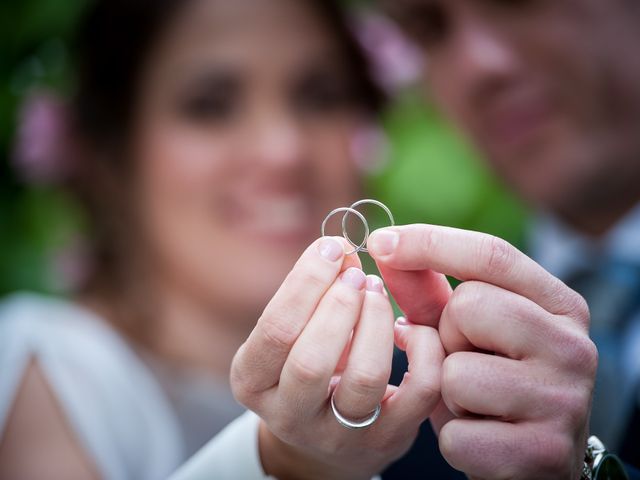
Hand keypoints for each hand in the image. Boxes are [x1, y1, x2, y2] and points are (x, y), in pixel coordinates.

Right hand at [230, 237, 443, 479]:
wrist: (325, 435)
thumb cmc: (307, 364)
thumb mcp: (294, 331)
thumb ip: (312, 292)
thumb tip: (342, 249)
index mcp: (253, 382)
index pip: (276, 331)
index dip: (306, 282)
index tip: (331, 247)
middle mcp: (289, 415)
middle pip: (311, 361)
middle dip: (339, 304)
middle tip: (357, 273)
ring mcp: (340, 435)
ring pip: (365, 377)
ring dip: (377, 321)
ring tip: (377, 292)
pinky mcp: (388, 439)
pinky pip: (418, 392)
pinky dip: (422, 349)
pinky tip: (409, 329)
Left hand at [368, 225, 596, 479]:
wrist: (537, 463)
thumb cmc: (496, 385)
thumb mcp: (469, 334)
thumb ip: (428, 292)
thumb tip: (383, 249)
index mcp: (560, 306)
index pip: (491, 255)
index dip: (428, 243)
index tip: (379, 242)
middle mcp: (573, 346)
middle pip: (468, 307)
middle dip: (446, 336)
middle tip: (468, 361)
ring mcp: (563, 401)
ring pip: (455, 372)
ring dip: (449, 393)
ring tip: (476, 404)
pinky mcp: (542, 453)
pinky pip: (456, 433)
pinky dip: (454, 438)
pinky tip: (482, 438)